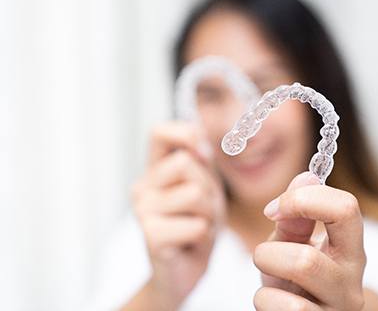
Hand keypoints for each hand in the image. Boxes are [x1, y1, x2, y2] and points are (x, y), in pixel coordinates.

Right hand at [130, 121, 224, 310]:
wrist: (184, 271)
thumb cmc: (196, 225)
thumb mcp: (205, 186)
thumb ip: (201, 161)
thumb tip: (198, 138)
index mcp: (155, 171)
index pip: (159, 132)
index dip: (185, 135)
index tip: (203, 156)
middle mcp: (143, 186)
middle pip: (186, 163)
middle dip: (208, 188)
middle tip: (203, 210)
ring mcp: (143, 211)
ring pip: (195, 193)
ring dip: (209, 214)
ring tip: (197, 226)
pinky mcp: (150, 236)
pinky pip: (196, 224)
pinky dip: (203, 235)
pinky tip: (190, 243)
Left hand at [253, 172, 365, 310]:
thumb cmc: (297, 278)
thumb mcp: (294, 243)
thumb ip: (297, 214)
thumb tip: (307, 176)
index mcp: (349, 249)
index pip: (346, 208)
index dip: (302, 200)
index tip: (273, 210)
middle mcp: (350, 282)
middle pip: (308, 257)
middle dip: (270, 252)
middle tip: (264, 255)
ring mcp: (337, 310)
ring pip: (295, 283)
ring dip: (267, 273)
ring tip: (269, 278)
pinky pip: (282, 309)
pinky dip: (264, 301)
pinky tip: (272, 302)